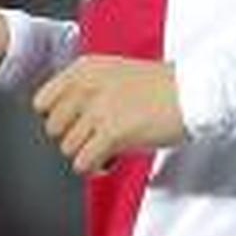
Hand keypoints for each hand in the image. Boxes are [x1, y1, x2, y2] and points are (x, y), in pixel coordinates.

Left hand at [31, 55, 185, 175]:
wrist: (194, 93)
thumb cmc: (161, 86)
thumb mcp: (115, 73)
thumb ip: (86, 88)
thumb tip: (63, 118)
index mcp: (85, 68)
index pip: (42, 102)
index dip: (58, 118)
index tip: (76, 123)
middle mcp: (86, 86)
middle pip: (53, 129)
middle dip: (74, 137)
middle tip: (96, 138)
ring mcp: (99, 110)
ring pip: (67, 148)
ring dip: (87, 153)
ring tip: (109, 147)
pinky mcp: (112, 134)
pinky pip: (83, 163)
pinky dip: (96, 167)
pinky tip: (112, 159)